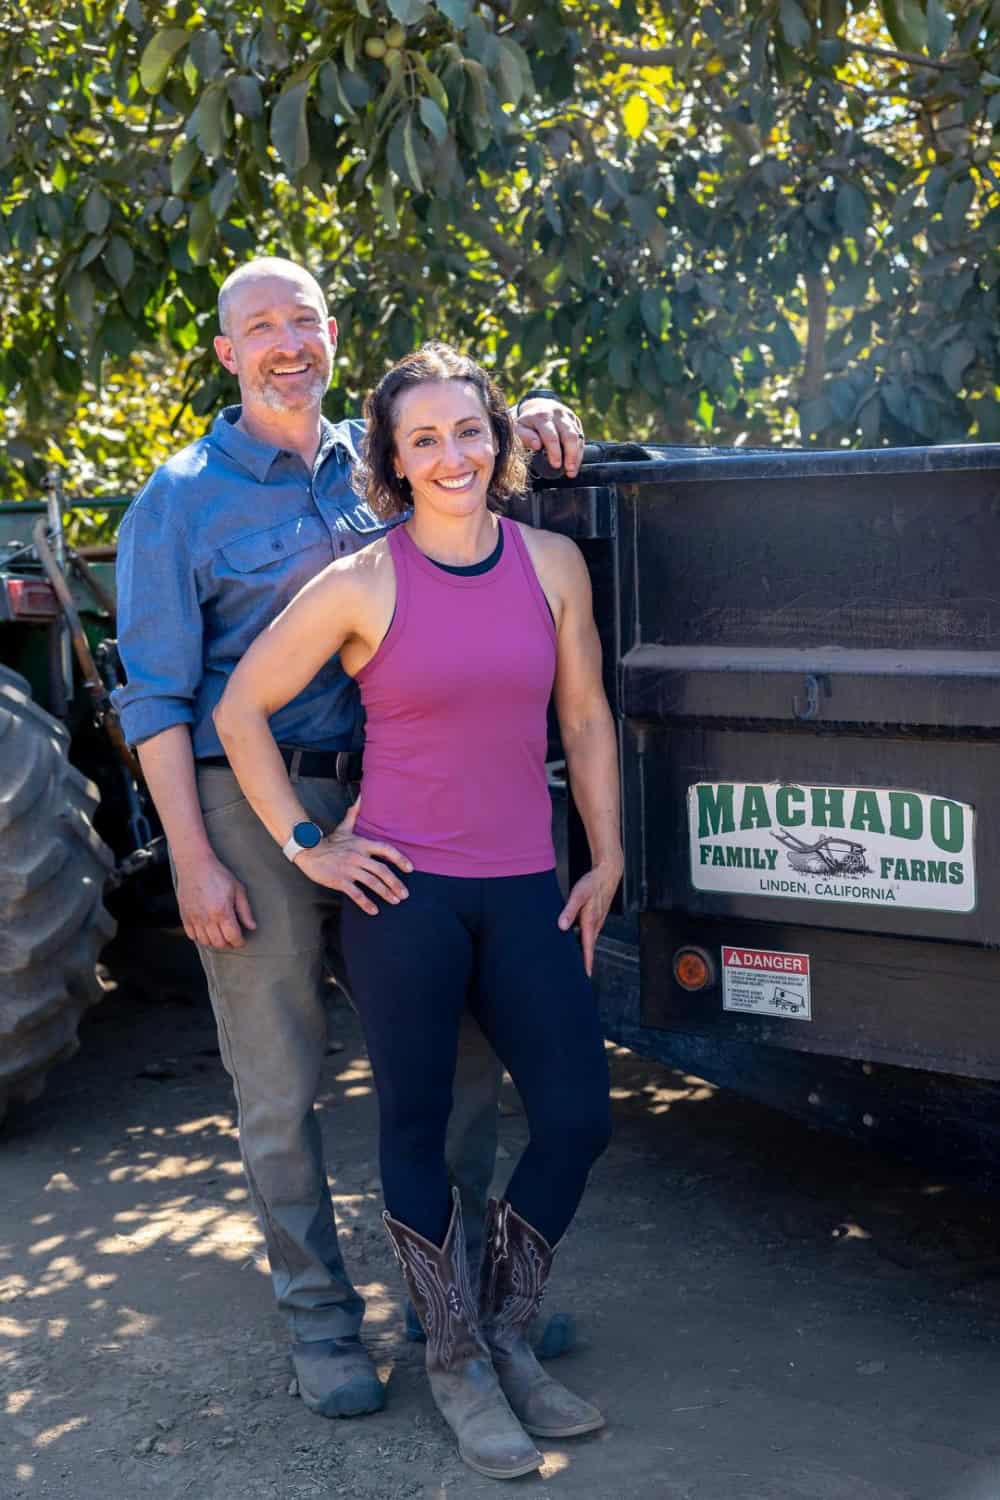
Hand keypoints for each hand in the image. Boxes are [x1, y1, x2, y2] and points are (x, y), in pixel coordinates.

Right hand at [175, 849, 255, 949]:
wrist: (195, 865)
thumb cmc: (218, 875)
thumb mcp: (237, 889)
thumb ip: (245, 910)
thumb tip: (252, 927)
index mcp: (222, 911)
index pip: (232, 937)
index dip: (239, 942)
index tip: (242, 940)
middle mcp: (207, 918)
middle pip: (219, 943)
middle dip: (228, 944)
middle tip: (233, 939)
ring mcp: (194, 918)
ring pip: (205, 942)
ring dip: (215, 942)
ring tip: (221, 935)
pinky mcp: (184, 916)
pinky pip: (192, 936)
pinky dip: (200, 937)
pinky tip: (207, 931)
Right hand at [294, 801, 412, 913]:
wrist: (308, 851)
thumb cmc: (329, 842)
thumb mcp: (344, 828)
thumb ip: (354, 814)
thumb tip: (362, 796)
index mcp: (362, 844)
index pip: (386, 850)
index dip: (400, 859)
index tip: (410, 869)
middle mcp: (358, 856)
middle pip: (382, 871)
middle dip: (396, 883)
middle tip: (405, 894)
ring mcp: (349, 869)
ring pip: (372, 883)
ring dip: (386, 893)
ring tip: (395, 901)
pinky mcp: (339, 880)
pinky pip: (356, 893)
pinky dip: (366, 903)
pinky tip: (374, 911)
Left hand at [515, 399, 584, 477]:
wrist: (538, 405)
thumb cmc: (527, 422)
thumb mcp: (519, 427)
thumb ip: (525, 436)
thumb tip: (537, 445)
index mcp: (542, 416)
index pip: (551, 436)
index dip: (555, 452)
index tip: (556, 465)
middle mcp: (557, 414)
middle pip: (569, 435)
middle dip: (571, 455)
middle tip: (569, 472)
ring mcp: (568, 417)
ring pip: (577, 437)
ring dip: (576, 456)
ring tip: (572, 472)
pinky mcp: (575, 421)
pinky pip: (581, 437)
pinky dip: (579, 452)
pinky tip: (575, 463)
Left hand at [557, 856, 622, 975]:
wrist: (608, 872)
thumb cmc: (593, 883)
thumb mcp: (578, 895)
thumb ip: (569, 910)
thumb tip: (562, 926)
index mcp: (590, 922)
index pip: (588, 947)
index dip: (586, 963)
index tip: (585, 976)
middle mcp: (595, 924)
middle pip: (589, 947)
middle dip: (584, 961)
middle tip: (578, 975)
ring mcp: (597, 920)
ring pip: (589, 940)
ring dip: (584, 951)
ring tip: (576, 961)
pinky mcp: (596, 916)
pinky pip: (590, 932)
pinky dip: (585, 940)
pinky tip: (577, 939)